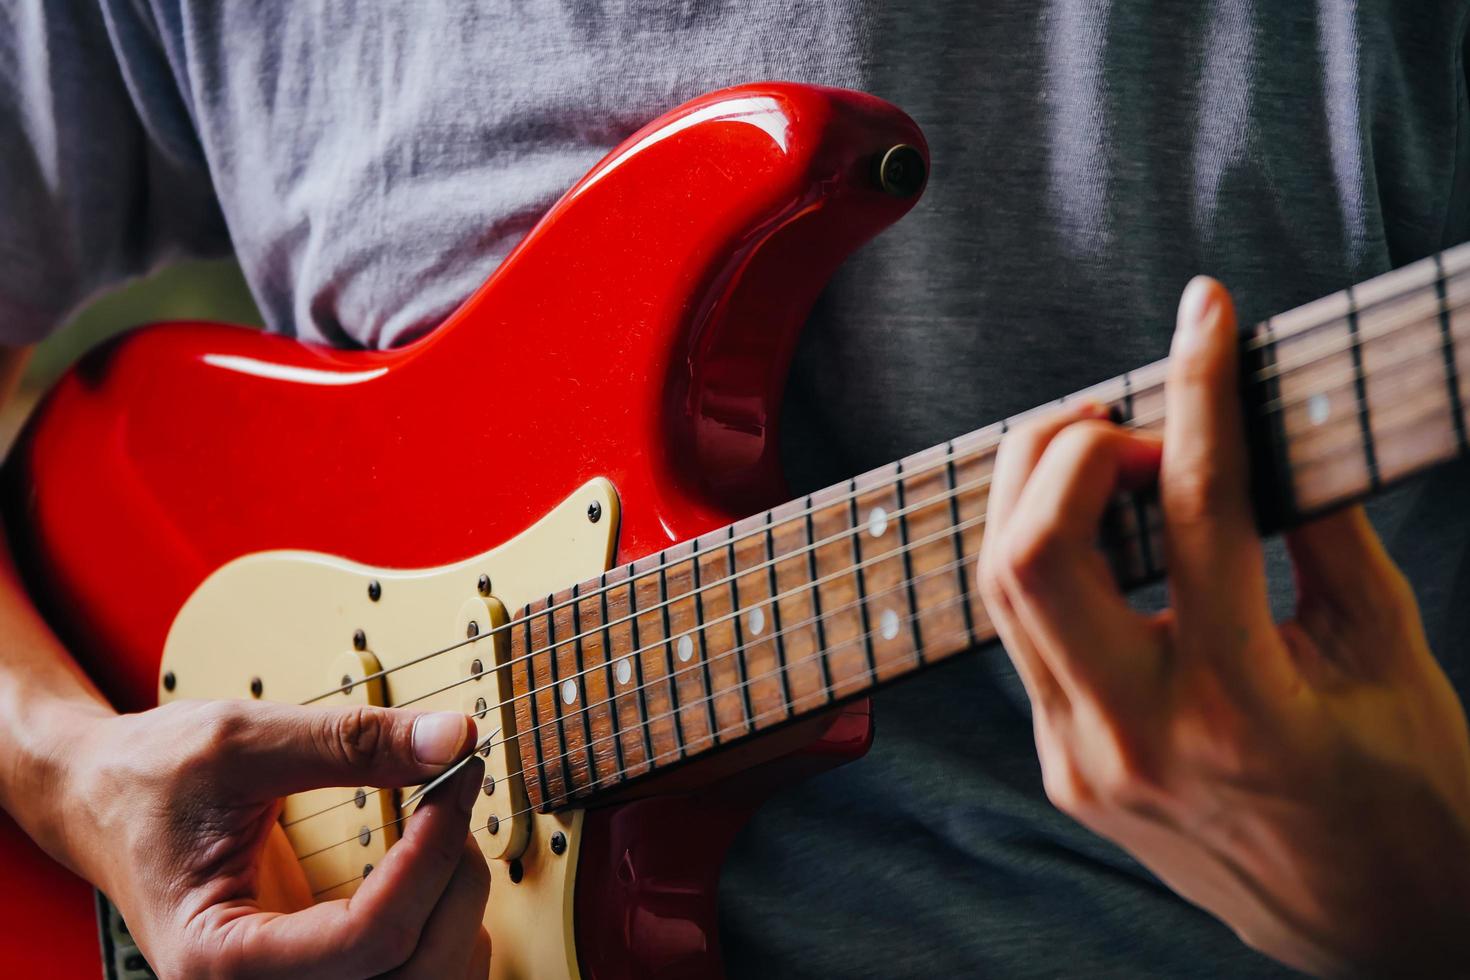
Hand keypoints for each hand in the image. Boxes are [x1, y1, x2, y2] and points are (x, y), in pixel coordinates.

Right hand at [55, 700, 490, 977]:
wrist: (102, 799)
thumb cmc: (149, 778)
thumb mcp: (241, 740)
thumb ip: (348, 741)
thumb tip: (449, 739)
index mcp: (217, 959)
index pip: (364, 941)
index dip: (428, 859)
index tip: (451, 785)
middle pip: (405, 975)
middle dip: (453, 882)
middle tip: (453, 799)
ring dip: (458, 911)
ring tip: (443, 832)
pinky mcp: (316, 976)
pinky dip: (444, 932)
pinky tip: (438, 874)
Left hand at [978, 277, 1469, 974]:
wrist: (1376, 937)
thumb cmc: (1409, 797)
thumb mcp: (1390, 657)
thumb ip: (1324, 533)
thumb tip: (1267, 421)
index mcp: (1245, 710)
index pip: (1196, 511)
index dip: (1198, 388)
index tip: (1205, 309)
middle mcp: (1137, 740)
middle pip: (1030, 553)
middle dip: (1063, 448)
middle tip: (1127, 419)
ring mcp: (1081, 764)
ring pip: (1000, 590)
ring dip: (1035, 496)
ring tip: (1107, 460)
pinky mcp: (1061, 771)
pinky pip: (1022, 636)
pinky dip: (1048, 562)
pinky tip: (1102, 536)